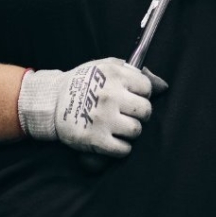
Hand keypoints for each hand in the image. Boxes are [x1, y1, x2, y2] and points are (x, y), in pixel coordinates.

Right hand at [17, 58, 167, 155]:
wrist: (52, 102)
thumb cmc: (84, 83)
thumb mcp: (107, 67)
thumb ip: (136, 72)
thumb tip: (163, 86)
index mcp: (114, 75)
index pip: (146, 88)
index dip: (141, 94)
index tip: (132, 96)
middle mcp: (110, 96)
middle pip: (145, 111)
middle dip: (139, 114)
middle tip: (127, 113)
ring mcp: (103, 119)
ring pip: (136, 131)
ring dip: (130, 131)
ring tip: (118, 126)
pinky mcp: (95, 140)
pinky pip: (123, 149)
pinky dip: (121, 148)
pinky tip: (112, 140)